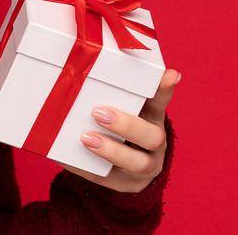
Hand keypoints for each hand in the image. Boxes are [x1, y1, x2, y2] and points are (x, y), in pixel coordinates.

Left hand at [63, 67, 180, 192]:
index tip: (171, 74)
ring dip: (111, 150)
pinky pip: (107, 179)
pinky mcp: (125, 184)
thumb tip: (86, 52)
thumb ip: (111, 88)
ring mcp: (143, 167)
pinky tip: (67, 158)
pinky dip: (86, 168)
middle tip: (99, 113)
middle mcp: (154, 144)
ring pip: (138, 164)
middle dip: (127, 125)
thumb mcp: (118, 107)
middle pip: (152, 137)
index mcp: (152, 119)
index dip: (164, 90)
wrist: (119, 168)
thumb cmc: (114, 126)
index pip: (160, 102)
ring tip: (85, 138)